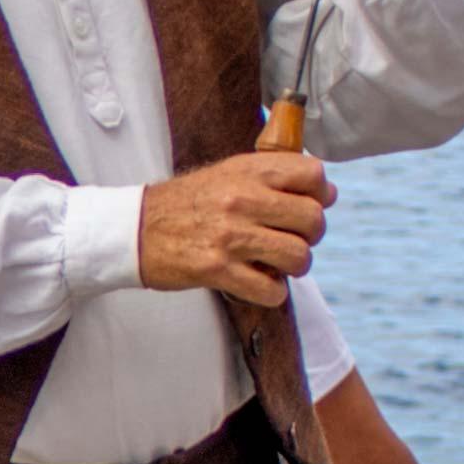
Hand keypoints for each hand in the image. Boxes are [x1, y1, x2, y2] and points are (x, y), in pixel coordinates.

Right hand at [138, 148, 333, 304]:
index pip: (313, 175)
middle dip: (310, 236)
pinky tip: (257, 282)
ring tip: (275, 264)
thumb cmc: (186, 203)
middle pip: (313, 219)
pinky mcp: (217, 269)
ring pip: (299, 257)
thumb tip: (328, 192)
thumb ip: (274, 177)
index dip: (320, 194)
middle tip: (291, 239)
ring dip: (293, 267)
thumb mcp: (228, 173)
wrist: (134, 229)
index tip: (308, 204)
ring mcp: (230, 235)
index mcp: (248, 171)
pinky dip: (271, 292)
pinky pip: (271, 290)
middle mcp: (242, 199)